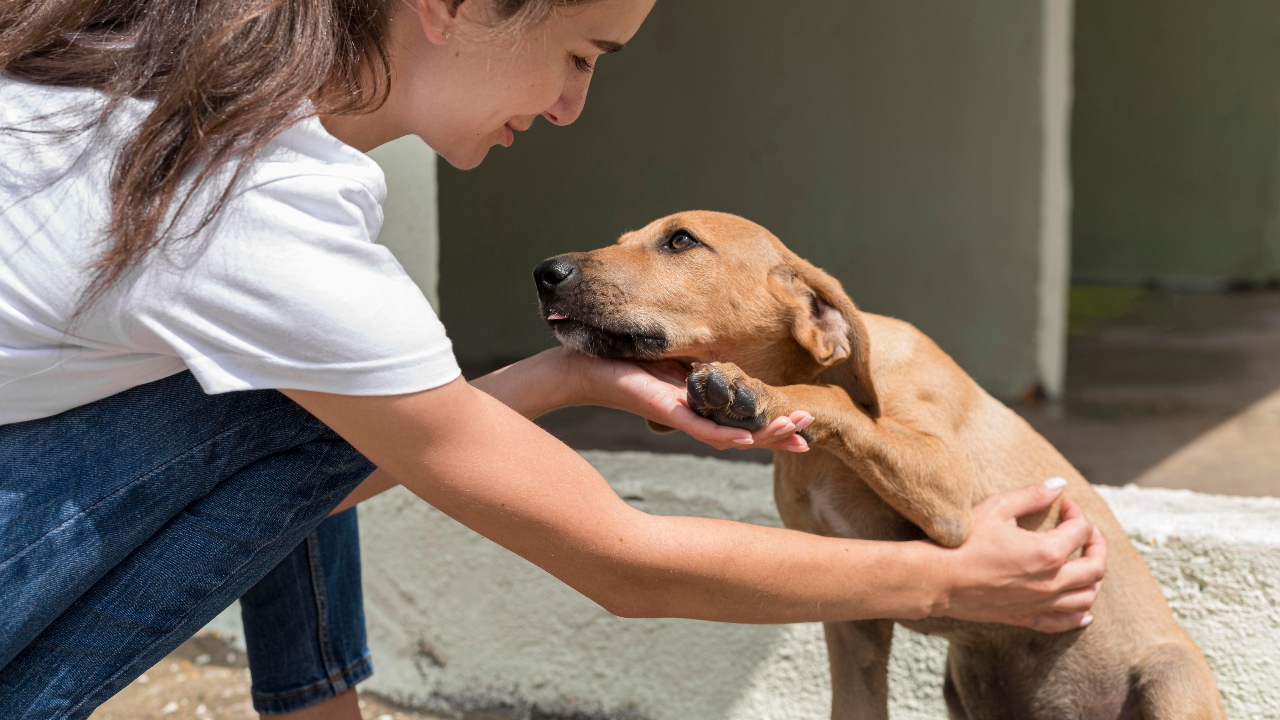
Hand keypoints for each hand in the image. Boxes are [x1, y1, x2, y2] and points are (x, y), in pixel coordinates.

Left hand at [559, 349, 812, 451]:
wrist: (582, 366)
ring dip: (764, 436)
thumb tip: (729, 351)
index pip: (745, 419)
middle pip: (745, 432)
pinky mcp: (665, 411)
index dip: (775, 425)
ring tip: (797, 434)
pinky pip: (700, 429)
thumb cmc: (624, 359)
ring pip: (730, 436)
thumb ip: (702, 361)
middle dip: (780, 433)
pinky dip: (726, 435)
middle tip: (810, 434)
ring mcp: (681, 416)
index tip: (805, 426)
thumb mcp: (675, 355)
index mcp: (701, 402)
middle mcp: (695, 415)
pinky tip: (749, 440)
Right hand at [930, 478, 1106, 632]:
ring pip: (1087, 597)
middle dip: (1096, 545)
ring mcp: (1041, 604)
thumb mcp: (997, 508)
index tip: (1064, 505)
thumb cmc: (964, 542)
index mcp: (1048, 553)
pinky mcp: (1027, 618)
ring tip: (1085, 563)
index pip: (1080, 530)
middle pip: (1096, 567)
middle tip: (1086, 531)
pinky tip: (1084, 610)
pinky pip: (1065, 622)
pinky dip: (1080, 615)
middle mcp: (1051, 583)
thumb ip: (1032, 495)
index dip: (1077, 513)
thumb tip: (1059, 484)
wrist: (937, 579)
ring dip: (1093, 578)